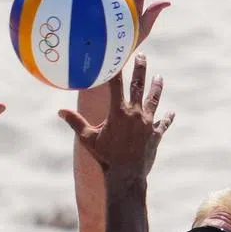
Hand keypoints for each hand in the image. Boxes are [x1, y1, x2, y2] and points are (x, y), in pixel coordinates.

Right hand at [59, 53, 173, 177]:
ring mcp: (147, 123)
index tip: (116, 56)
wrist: (126, 175)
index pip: (116, 85)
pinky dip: (166, 118)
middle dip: (140, 69)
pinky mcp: (156, 134)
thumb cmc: (105, 157)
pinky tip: (170, 113)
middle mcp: (135, 114)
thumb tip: (60, 111)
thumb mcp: (88, 139)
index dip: (116, 70)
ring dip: (156, 87)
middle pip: (139, 86)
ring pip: (154, 100)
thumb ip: (75, 122)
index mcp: (118, 112)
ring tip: (159, 77)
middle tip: (142, 56)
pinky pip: (162, 123)